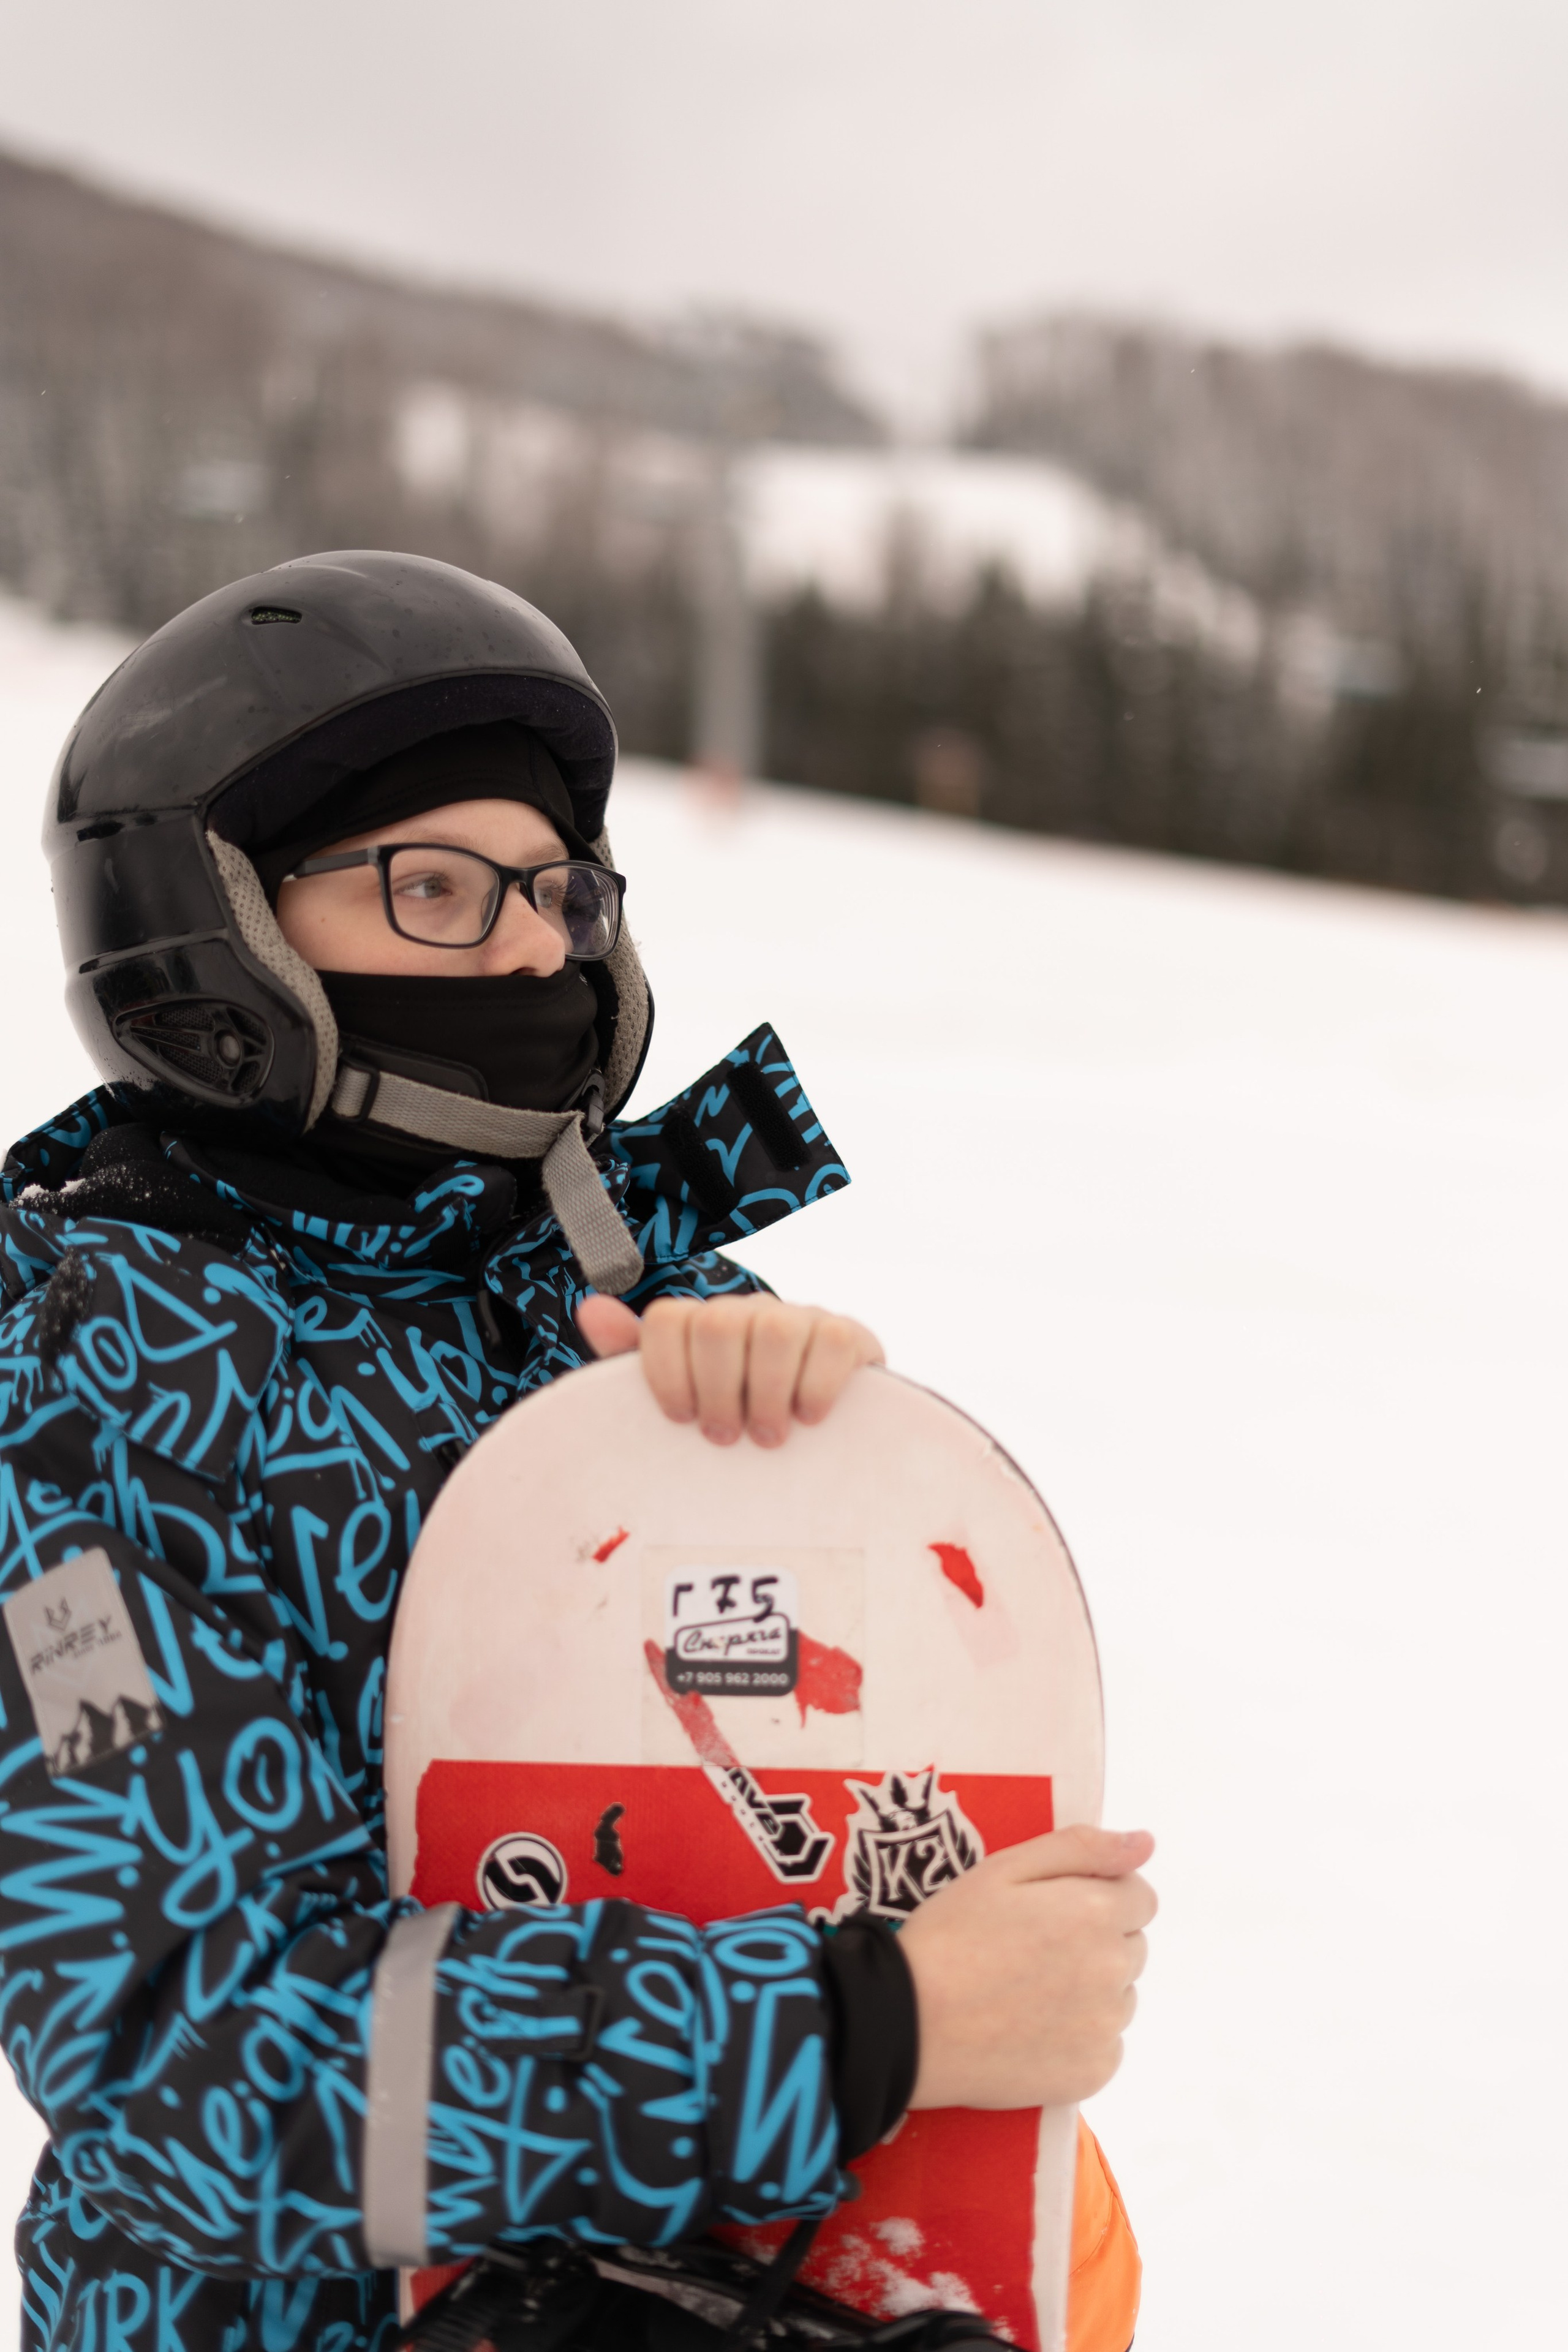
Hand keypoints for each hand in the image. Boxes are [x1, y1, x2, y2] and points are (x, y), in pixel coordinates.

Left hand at [574, 1293, 883, 1446]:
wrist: (823, 1435)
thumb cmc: (740, 1420)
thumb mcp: (687, 1400)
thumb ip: (635, 1361)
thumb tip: (590, 1308)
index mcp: (703, 1324)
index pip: (667, 1320)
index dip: (665, 1372)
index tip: (679, 1418)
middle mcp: (749, 1311)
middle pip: (718, 1324)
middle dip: (717, 1389)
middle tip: (725, 1437)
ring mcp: (801, 1318)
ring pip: (774, 1329)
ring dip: (767, 1394)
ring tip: (767, 1437)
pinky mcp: (848, 1335)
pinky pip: (832, 1341)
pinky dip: (816, 1386)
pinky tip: (810, 1418)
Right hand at [898, 1825, 1155, 2108]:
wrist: (909, 2023)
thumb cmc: (950, 1936)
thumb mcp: (1004, 1869)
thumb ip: (1080, 1848)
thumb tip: (1145, 1842)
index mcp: (1096, 1913)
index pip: (1140, 1897)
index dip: (1099, 1896)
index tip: (1055, 1910)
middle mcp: (1113, 1970)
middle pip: (1131, 1946)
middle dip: (1095, 1941)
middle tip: (1032, 1950)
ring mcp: (1105, 2028)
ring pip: (1120, 1996)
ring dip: (1090, 1990)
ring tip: (1026, 1991)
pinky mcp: (1093, 2073)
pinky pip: (1105, 2045)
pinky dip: (1079, 2037)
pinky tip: (1031, 2029)